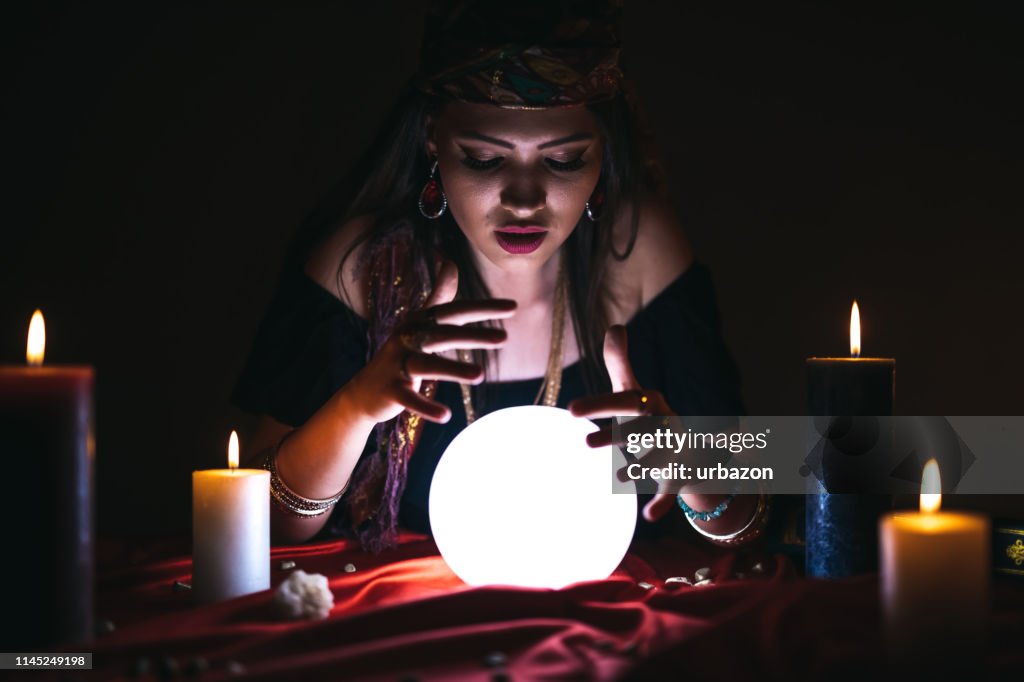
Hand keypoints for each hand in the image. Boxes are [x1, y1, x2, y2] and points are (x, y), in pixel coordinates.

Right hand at [344, 261, 515, 424]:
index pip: (454, 311)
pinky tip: (447, 415)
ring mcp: (397, 365)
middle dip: (472, 335)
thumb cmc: (401, 354)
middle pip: (442, 334)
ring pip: (426, 365)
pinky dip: (426, 407)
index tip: (513, 307)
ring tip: (480, 376)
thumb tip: (450, 262)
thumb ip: (438, 297)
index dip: (482, 308)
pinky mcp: (391, 391)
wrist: (365, 391)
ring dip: (452, 369)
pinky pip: (409, 399)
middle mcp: (406, 339)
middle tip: (504, 338)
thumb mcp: (419, 323)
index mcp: (418, 323)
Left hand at [567, 325, 677, 521]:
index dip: (599, 404)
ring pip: (658, 460)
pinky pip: (672, 490)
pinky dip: (663, 504)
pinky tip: (650, 517)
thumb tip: (615, 327)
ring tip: (619, 478)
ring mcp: (673, 451)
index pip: (623, 400)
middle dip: (616, 436)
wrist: (692, 448)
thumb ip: (619, 362)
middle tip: (585, 444)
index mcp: (648, 403)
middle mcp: (663, 425)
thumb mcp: (632, 390)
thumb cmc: (648, 415)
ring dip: (641, 467)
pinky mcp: (678, 476)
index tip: (570, 411)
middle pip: (640, 430)